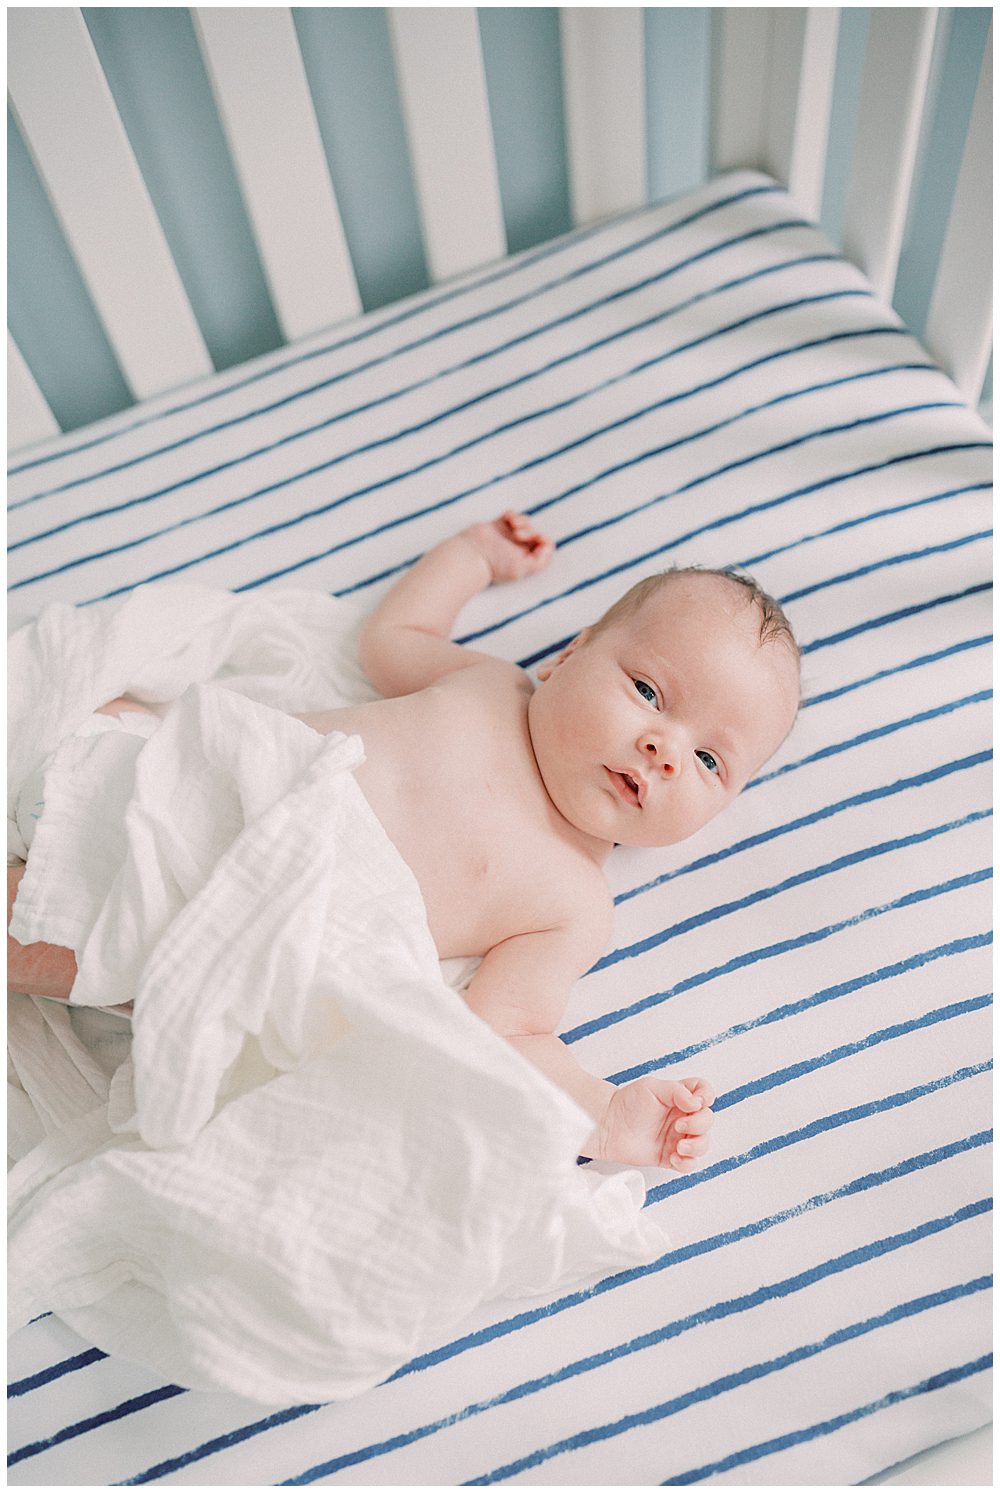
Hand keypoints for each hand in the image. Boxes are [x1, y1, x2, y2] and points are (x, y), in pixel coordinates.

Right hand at [461, 511, 555, 583]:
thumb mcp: (522, 569)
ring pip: (525, 523)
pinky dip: (513, 514)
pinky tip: (508, 519)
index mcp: (526, 560)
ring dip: (523, 521)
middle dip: (531, 532)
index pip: (545, 549)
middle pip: (536, 534)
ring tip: (513, 525)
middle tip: (518, 535)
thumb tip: (547, 547)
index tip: (537, 540)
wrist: (472, 553)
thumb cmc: (495, 564)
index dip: (545, 542)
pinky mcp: (498, 526)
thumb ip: (540, 561)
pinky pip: (511, 515)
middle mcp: (518, 549)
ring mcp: (508, 537)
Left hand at [597, 1076, 714, 1169]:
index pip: (705, 1093)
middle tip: (679, 1126)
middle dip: (699, 1125)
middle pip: (707, 1121)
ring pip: (703, 1144)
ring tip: (679, 1146)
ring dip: (697, 1146)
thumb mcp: (652, 1087)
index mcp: (680, 1097)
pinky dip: (686, 1163)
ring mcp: (677, 1138)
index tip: (696, 1102)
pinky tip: (674, 1157)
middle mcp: (682, 1117)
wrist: (607, 1125)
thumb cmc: (626, 1102)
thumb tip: (696, 1103)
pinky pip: (689, 1164)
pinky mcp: (670, 1156)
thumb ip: (677, 1091)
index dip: (706, 1096)